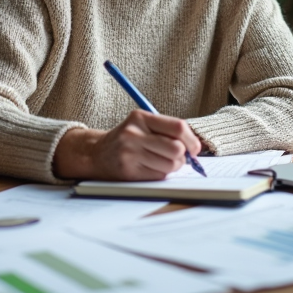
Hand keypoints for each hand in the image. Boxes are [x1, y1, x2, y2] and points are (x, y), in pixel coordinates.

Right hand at [52, 110, 202, 180]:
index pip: (177, 127)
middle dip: (183, 156)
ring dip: (173, 167)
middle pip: (176, 148)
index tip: (195, 148)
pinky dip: (161, 174)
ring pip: (170, 165)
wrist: (96, 153)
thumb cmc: (127, 139)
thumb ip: (166, 131)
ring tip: (163, 162)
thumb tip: (194, 148)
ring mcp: (130, 153)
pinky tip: (151, 168)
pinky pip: (159, 175)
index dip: (192, 140)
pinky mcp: (129, 171)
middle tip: (178, 157)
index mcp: (140, 117)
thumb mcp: (142, 125)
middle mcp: (134, 133)